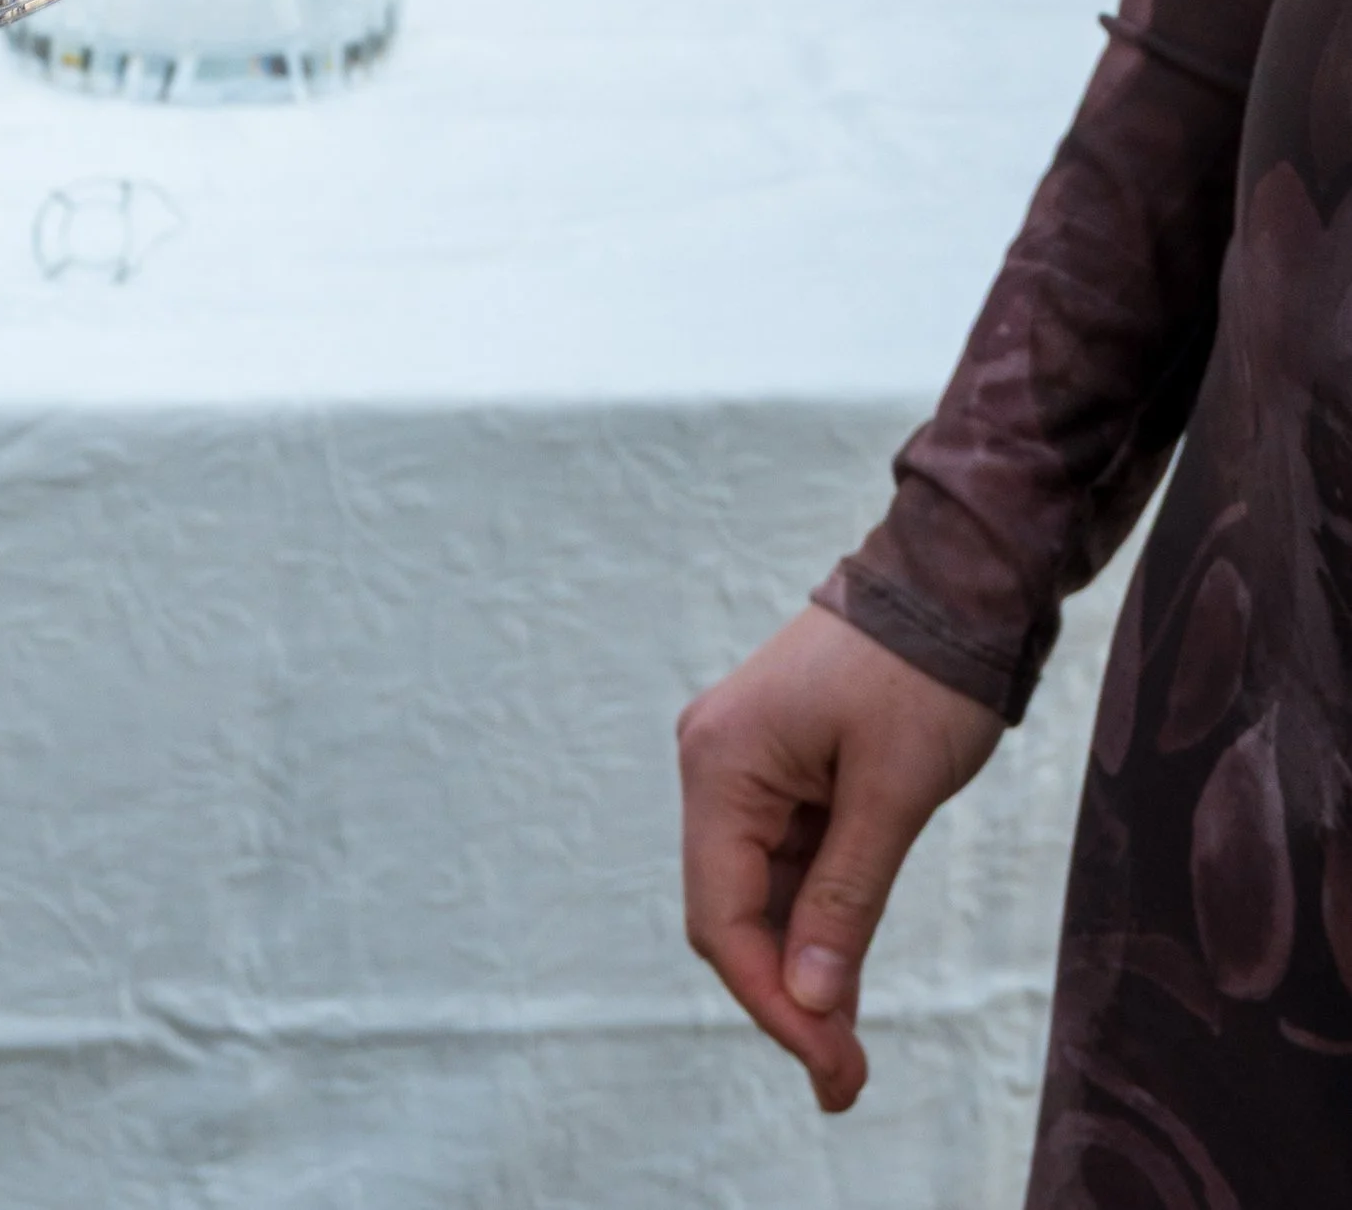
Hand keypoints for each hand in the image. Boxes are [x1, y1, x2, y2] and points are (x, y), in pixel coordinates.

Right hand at [677, 603, 1004, 1113]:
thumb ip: (844, 899)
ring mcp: (741, 764)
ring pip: (756, 894)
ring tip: (849, 1052)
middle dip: (784, 998)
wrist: (949, 582)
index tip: (832, 1069)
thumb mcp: (893, 794)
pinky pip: (782, 863)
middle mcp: (712, 763)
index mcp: (721, 763)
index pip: (723, 917)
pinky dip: (813, 922)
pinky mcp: (776, 768)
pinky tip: (842, 981)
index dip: (772, 1003)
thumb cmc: (922, 674)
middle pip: (730, 911)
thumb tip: (807, 1003)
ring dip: (800, 968)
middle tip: (846, 1079)